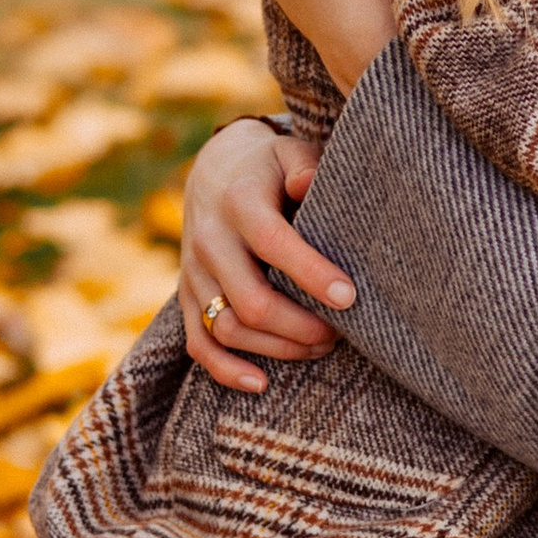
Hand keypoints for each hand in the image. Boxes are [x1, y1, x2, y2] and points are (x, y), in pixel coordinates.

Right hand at [179, 116, 355, 394]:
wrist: (214, 172)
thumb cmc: (270, 167)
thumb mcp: (288, 153)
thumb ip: (304, 164)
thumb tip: (308, 183)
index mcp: (239, 203)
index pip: (273, 244)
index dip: (311, 275)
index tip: (350, 297)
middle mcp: (210, 240)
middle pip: (251, 301)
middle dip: (301, 326)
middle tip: (342, 332)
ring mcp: (194, 273)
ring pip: (228, 328)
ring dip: (278, 349)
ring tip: (321, 347)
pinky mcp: (187, 296)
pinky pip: (198, 344)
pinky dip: (226, 370)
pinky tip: (261, 383)